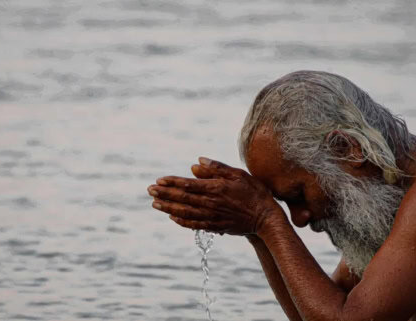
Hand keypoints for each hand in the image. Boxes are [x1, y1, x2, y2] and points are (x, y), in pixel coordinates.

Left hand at [147, 157, 283, 234]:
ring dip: (168, 208)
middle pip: (182, 199)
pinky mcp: (215, 227)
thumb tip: (196, 163)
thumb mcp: (238, 174)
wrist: (266, 218)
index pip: (188, 185)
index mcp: (216, 188)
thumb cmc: (254, 192)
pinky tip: (172, 218)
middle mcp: (211, 203)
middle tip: (150, 191)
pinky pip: (194, 224)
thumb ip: (216, 168)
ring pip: (185, 213)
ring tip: (155, 204)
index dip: (172, 182)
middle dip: (164, 195)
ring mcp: (212, 217)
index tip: (158, 181)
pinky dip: (181, 221)